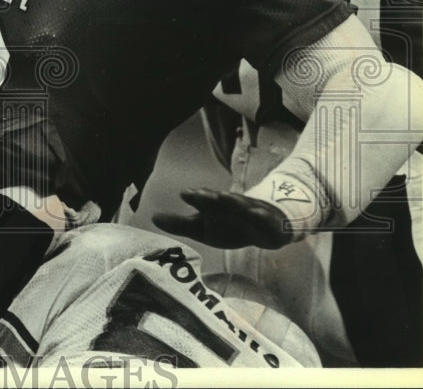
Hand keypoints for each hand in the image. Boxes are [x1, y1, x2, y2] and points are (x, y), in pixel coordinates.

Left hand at [151, 188, 296, 249]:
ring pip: (244, 207)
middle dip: (211, 197)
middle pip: (222, 201)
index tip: (184, 193)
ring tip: (224, 196)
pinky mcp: (270, 225)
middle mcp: (234, 207)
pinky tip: (256, 214)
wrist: (269, 227)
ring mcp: (253, 214)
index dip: (196, 198)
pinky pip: (267, 221)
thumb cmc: (230, 226)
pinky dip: (262, 217)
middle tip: (198, 194)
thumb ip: (179, 223)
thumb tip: (152, 217)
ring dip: (234, 201)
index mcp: (216, 207)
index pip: (205, 201)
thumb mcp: (203, 228)